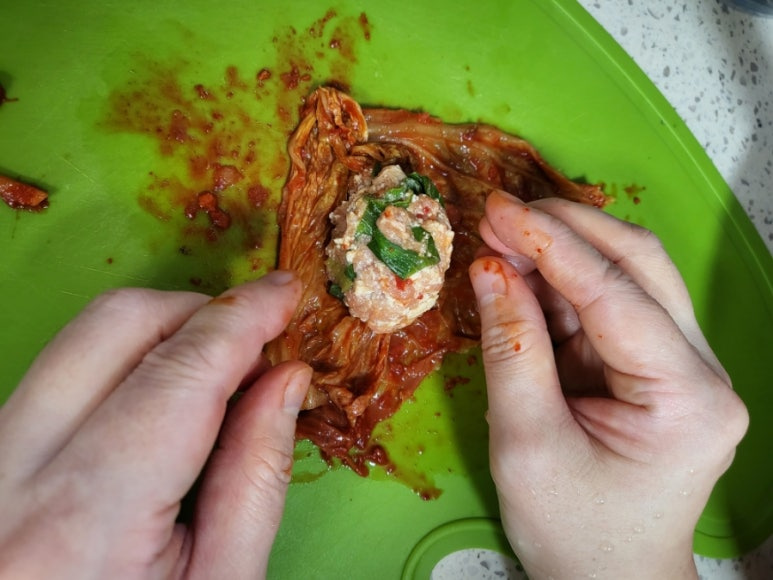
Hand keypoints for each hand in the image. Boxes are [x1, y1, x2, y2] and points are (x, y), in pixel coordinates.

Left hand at [0, 271, 310, 579]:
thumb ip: (256, 474)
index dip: (242, 318)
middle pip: (112, 326)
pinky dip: (120, 366)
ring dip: (159, 335)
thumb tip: (287, 379)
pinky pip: (55, 377)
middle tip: (253, 338)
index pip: (179, 372)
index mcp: (82, 523)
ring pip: (75, 342)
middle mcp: (8, 480)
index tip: (286, 295)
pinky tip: (161, 404)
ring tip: (214, 376)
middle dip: (198, 310)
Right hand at [469, 191, 747, 578]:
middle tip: (500, 213)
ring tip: (502, 238)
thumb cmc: (572, 530)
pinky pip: (609, 307)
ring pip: (628, 276)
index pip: (615, 294)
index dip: (551, 244)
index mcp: (685, 397)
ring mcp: (683, 366)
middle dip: (566, 229)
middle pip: (640, 265)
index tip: (497, 210)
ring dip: (563, 251)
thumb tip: (490, 269)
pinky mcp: (655, 367)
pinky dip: (563, 285)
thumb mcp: (526, 444)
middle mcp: (700, 371)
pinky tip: (522, 273)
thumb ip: (510, 349)